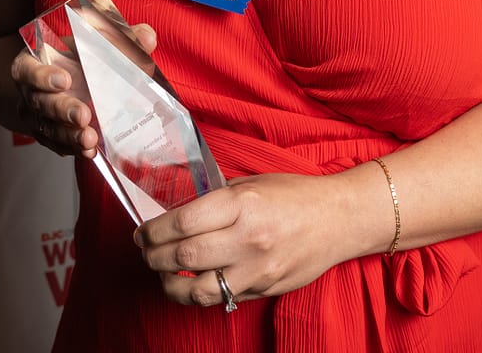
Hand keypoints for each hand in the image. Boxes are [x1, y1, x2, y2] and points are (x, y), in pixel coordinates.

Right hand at [12, 22, 157, 158]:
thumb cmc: (77, 56)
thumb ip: (118, 38)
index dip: (42, 75)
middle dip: (63, 111)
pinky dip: (73, 148)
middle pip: (41, 104)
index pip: (27, 69)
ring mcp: (37, 117)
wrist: (59, 81)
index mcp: (33, 63)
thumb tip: (147, 38)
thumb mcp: (92, 40)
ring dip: (70, 136)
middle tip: (83, 116)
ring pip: (49, 128)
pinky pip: (58, 144)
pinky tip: (90, 150)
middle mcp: (30, 92)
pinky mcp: (49, 136)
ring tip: (90, 139)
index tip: (64, 79)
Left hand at [133, 172, 350, 307]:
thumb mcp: (252, 182)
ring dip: (170, 284)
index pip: (184, 222)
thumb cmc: (294, 194)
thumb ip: (217, 198)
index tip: (142, 231)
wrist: (338, 219)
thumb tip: (180, 212)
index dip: (154, 230)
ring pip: (198, 290)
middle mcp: (248, 239)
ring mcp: (257, 270)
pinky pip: (222, 299)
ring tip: (161, 272)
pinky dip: (198, 295)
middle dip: (154, 257)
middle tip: (144, 251)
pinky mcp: (264, 290)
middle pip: (185, 258)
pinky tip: (190, 284)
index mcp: (242, 204)